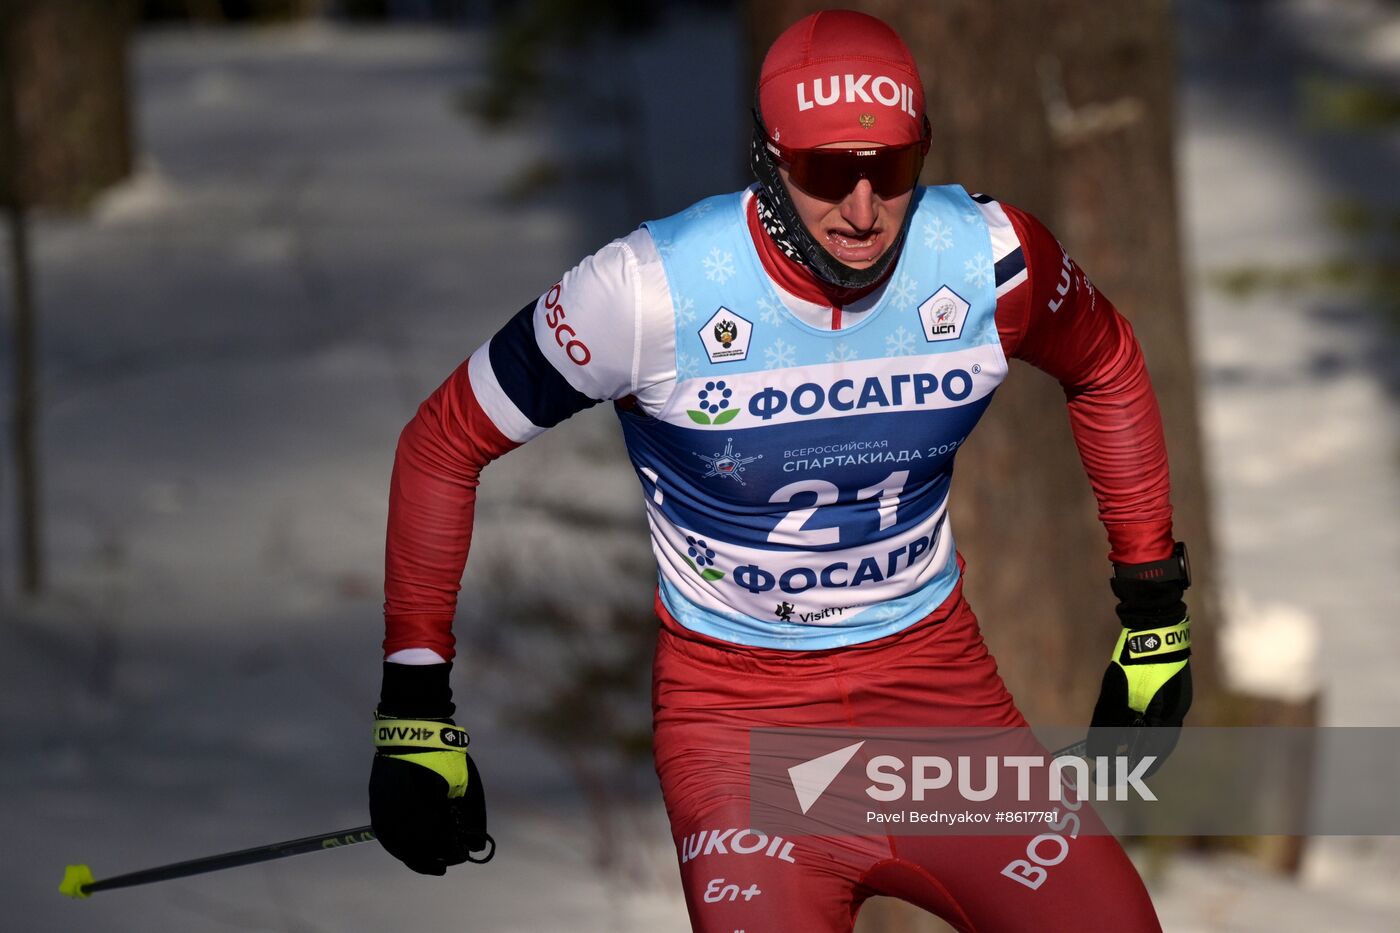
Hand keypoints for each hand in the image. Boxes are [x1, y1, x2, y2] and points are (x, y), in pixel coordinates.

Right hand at [369, 662, 491, 873]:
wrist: (413, 727)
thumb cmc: (440, 751)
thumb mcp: (458, 779)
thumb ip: (460, 808)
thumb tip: (470, 836)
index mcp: (416, 804)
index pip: (433, 838)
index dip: (449, 849)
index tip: (464, 852)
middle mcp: (394, 810)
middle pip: (412, 846)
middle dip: (431, 857)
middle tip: (447, 865)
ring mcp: (381, 806)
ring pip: (395, 842)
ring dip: (412, 855)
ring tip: (429, 863)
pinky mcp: (376, 801)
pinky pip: (384, 831)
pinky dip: (397, 844)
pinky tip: (407, 850)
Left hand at [1088, 576, 1191, 776]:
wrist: (1155, 622)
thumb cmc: (1135, 658)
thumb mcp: (1115, 692)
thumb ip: (1107, 724)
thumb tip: (1095, 754)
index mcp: (1166, 718)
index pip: (1148, 755)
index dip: (1129, 770)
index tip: (1111, 780)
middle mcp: (1175, 713)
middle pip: (1154, 748)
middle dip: (1133, 763)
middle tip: (1111, 774)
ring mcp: (1174, 700)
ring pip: (1155, 733)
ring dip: (1136, 746)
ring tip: (1115, 756)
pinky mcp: (1168, 689)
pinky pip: (1155, 717)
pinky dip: (1140, 728)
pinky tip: (1125, 729)